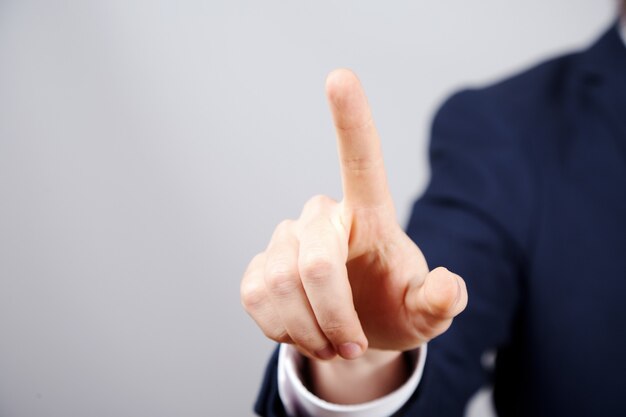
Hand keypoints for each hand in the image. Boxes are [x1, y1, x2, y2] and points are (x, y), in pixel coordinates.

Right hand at [241, 69, 466, 361]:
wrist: (358, 334)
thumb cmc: (395, 308)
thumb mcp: (426, 311)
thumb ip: (440, 300)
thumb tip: (449, 285)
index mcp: (370, 214)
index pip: (361, 160)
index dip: (350, 119)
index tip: (340, 76)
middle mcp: (324, 216)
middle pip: (316, 263)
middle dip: (334, 318)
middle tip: (354, 347)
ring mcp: (286, 239)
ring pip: (280, 286)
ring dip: (309, 332)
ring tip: (332, 343)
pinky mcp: (258, 266)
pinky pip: (256, 298)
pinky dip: (281, 331)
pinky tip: (300, 332)